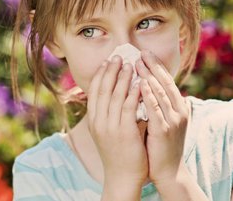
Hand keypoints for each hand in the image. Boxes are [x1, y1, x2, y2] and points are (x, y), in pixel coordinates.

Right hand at [86, 55, 147, 194]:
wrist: (122, 177)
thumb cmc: (118, 153)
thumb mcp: (107, 131)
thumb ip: (110, 113)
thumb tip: (117, 93)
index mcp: (93, 120)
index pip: (94, 91)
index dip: (101, 74)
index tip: (107, 61)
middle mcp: (98, 121)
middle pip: (103, 89)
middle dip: (110, 71)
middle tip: (118, 56)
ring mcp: (110, 126)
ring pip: (114, 95)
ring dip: (122, 78)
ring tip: (129, 64)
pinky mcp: (124, 132)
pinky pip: (128, 108)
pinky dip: (132, 93)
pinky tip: (139, 83)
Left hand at [136, 50, 189, 184]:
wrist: (167, 171)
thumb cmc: (160, 144)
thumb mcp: (161, 120)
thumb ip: (157, 104)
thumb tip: (146, 86)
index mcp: (177, 107)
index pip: (166, 81)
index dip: (156, 66)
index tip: (144, 52)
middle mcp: (178, 111)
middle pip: (165, 83)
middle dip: (152, 66)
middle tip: (139, 52)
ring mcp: (172, 120)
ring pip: (160, 93)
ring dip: (148, 77)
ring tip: (137, 64)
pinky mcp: (164, 130)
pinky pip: (155, 109)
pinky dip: (148, 96)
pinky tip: (139, 85)